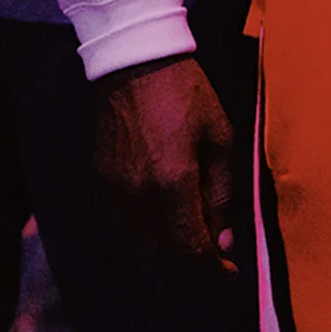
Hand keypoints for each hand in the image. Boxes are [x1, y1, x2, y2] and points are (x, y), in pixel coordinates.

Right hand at [94, 55, 236, 277]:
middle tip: (216, 253)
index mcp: (172, 185)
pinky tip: (168, 211)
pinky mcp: (101, 177)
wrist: (134, 59)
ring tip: (194, 230)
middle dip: (194, 260)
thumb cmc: (186, 95)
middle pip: (166, 252)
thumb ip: (220, 196)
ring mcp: (114, 187)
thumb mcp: (220, 143)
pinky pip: (127, 219)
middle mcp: (137, 194)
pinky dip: (150, 226)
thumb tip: (222, 239)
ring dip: (171, 245)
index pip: (192, 249)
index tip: (229, 272)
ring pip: (144, 240)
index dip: (213, 269)